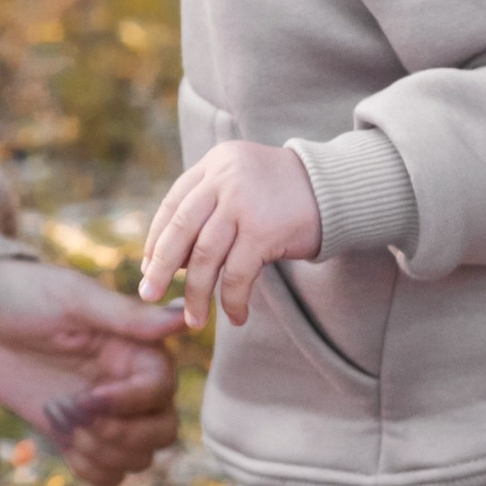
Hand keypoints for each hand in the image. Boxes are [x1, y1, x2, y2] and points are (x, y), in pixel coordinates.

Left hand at [0, 255, 184, 485]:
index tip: (89, 395)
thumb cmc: (20, 294)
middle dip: (123, 435)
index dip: (130, 402)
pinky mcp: (75, 434)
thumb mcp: (71, 299)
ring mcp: (101, 413)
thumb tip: (181, 320)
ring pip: (138, 458)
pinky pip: (109, 473)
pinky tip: (64, 443)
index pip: (162, 390)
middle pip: (162, 431)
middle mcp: (125, 382)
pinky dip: (92, 469)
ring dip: (103, 452)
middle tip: (75, 413)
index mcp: (133, 347)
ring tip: (62, 420)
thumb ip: (126, 317)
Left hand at [138, 139, 321, 329]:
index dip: (156, 238)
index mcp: (214, 164)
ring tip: (194, 320)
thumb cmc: (285, 194)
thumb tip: (169, 261)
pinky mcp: (263, 230)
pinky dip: (232, 300)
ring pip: (204, 257)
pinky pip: (237, 274)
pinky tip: (234, 315)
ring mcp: (243, 203)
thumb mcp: (242, 185)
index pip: (173, 204)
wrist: (337, 189)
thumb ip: (210, 209)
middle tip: (149, 295)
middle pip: (179, 230)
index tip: (148, 266)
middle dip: (160, 267)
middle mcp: (224, 178)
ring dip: (196, 294)